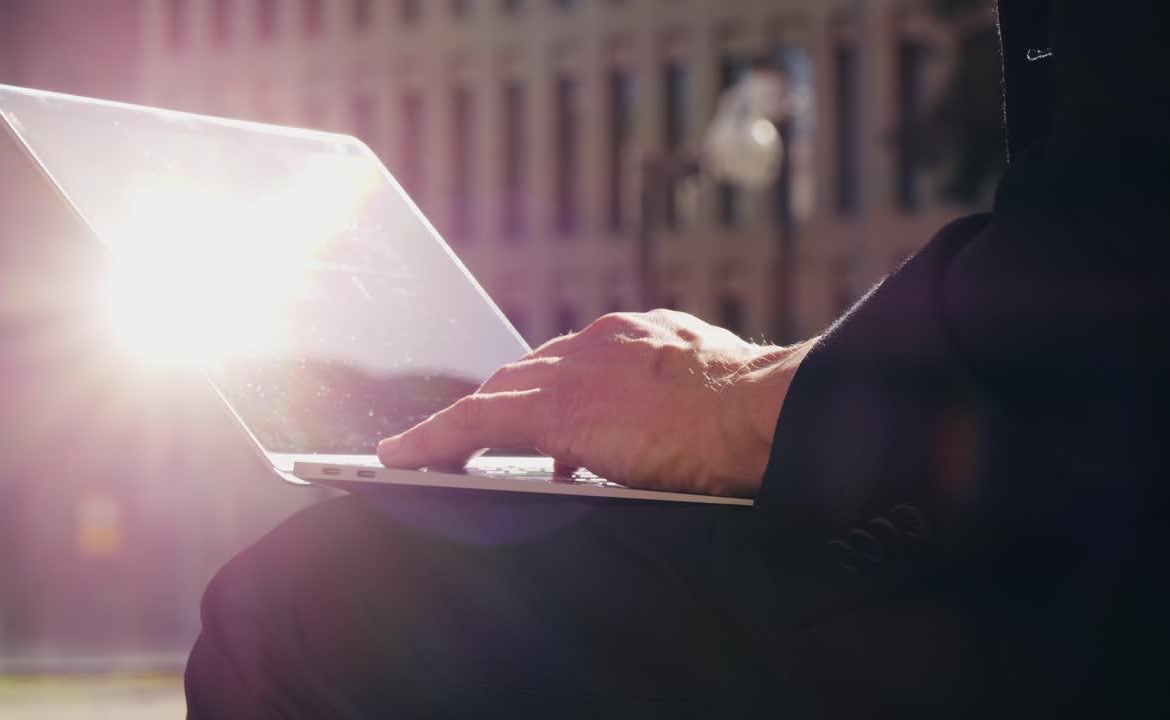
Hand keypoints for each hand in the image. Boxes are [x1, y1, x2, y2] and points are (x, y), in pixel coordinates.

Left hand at [378, 310, 816, 497]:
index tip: (522, 409)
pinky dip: (436, 438)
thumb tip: (662, 441)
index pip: (572, 364)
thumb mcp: (712, 397)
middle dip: (491, 406)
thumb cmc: (757, 417)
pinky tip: (405, 457)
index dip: (540, 388)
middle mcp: (600, 345)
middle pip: (524, 375)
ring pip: (494, 396)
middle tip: (457, 437)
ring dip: (453, 426)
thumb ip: (674, 407)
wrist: (764, 413)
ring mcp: (577, 372)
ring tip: (417, 452)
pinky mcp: (555, 410)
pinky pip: (474, 422)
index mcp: (641, 340)